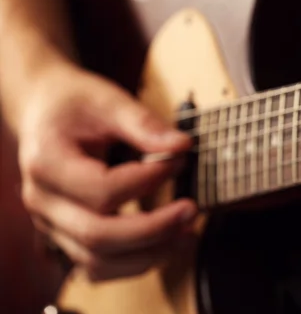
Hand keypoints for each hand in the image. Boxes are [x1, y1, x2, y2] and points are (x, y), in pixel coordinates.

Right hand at [15, 62, 196, 280]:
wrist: (47, 112)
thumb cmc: (75, 104)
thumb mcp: (108, 100)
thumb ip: (144, 124)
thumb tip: (183, 146)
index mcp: (47, 163)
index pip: (102, 190)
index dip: (147, 181)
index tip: (179, 161)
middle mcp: (43, 201)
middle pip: (97, 237)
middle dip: (154, 229)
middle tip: (192, 210)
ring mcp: (52, 224)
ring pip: (98, 263)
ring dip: (149, 255)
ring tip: (187, 234)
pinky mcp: (67, 236)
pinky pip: (100, 266)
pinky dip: (136, 262)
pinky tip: (167, 243)